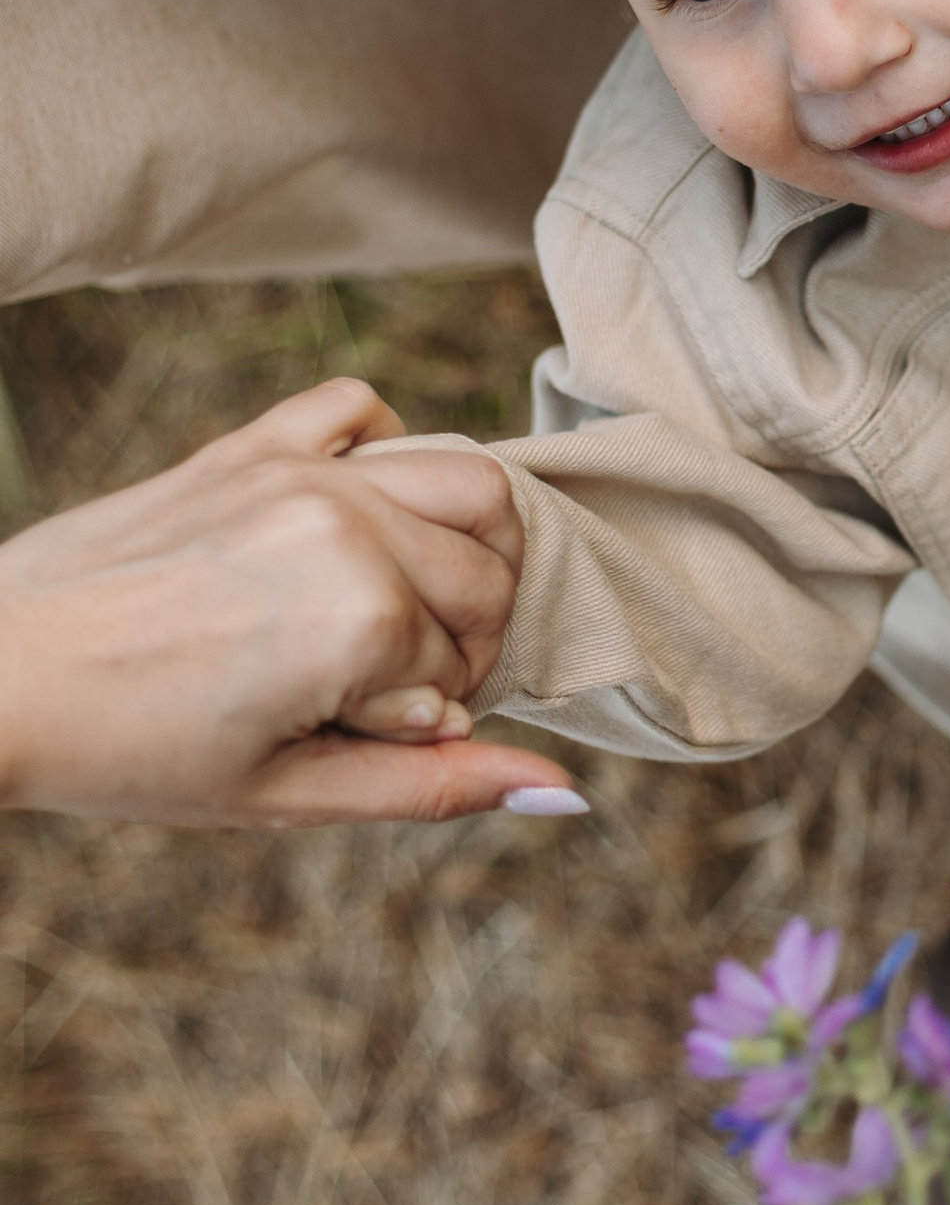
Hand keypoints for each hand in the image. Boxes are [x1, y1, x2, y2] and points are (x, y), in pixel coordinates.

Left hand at [0, 377, 585, 826]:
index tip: (369, 734)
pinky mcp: (249, 444)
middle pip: (487, 573)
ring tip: (406, 602)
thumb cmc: (132, 753)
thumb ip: (433, 788)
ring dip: (464, 544)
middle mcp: (345, 523)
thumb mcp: (288, 796)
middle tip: (386, 689)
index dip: (437, 714)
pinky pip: (359, 408)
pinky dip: (384, 448)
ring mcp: (297, 471)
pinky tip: (358, 515)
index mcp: (359, 617)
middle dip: (463, 638)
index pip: (470, 663)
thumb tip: (562, 795)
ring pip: (465, 479)